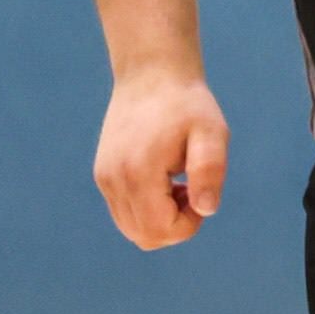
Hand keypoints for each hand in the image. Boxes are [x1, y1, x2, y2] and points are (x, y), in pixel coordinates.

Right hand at [92, 66, 227, 250]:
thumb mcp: (212, 133)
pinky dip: (148, 208)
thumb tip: (207, 210)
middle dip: (176, 225)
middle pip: (144, 237)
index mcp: (138, 173)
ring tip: (179, 183)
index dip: (189, 224)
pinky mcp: (102, 174)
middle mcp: (112, 180)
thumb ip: (210, 171)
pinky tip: (165, 180)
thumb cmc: (187, 104)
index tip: (200, 192)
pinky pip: (125, 212)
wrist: (151, 76)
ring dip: (162, 218)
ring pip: (132, 229)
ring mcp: (104, 178)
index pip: (159, 230)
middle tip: (192, 189)